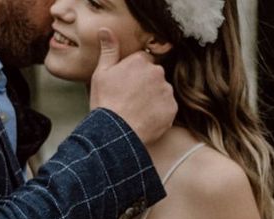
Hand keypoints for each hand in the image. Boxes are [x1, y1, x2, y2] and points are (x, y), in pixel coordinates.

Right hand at [89, 28, 176, 145]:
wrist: (116, 133)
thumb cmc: (106, 104)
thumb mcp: (101, 74)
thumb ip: (109, 50)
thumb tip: (106, 30)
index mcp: (140, 61)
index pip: (144, 62)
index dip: (135, 74)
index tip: (127, 86)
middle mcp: (157, 72)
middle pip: (155, 76)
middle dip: (146, 85)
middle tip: (132, 100)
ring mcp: (166, 91)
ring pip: (162, 92)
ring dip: (154, 99)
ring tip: (138, 112)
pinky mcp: (172, 109)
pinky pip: (168, 108)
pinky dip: (160, 114)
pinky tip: (146, 119)